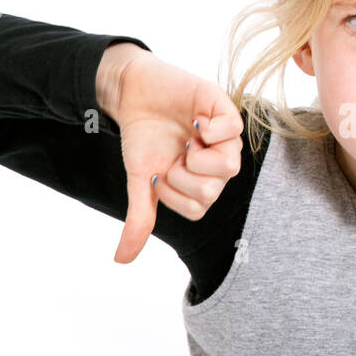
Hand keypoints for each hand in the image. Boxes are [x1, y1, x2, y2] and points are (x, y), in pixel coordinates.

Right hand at [109, 52, 243, 262]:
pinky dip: (211, 131)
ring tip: (185, 140)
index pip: (198, 208)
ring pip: (230, 165)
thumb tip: (121, 260)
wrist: (133, 94)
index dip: (172, 194)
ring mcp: (225, 138)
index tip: (159, 173)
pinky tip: (195, 122)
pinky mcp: (224, 109)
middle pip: (214, 190)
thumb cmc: (143, 138)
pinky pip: (234, 129)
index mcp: (203, 182)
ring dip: (197, 157)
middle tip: (172, 155)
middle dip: (181, 176)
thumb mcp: (140, 181)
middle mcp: (219, 163)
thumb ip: (140, 217)